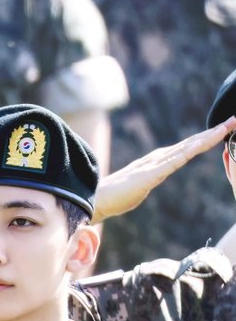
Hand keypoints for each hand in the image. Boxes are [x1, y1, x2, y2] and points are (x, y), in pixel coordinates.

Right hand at [93, 116, 235, 222]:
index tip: (221, 132)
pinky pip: (177, 159)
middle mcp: (158, 158)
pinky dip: (193, 150)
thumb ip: (143, 184)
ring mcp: (155, 164)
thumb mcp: (136, 191)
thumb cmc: (114, 198)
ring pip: (187, 147)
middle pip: (190, 144)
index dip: (203, 140)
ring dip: (208, 137)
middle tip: (232, 120)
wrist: (98, 200)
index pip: (184, 150)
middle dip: (212, 133)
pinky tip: (206, 143)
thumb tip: (141, 186)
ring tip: (227, 126)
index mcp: (156, 163)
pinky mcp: (152, 173)